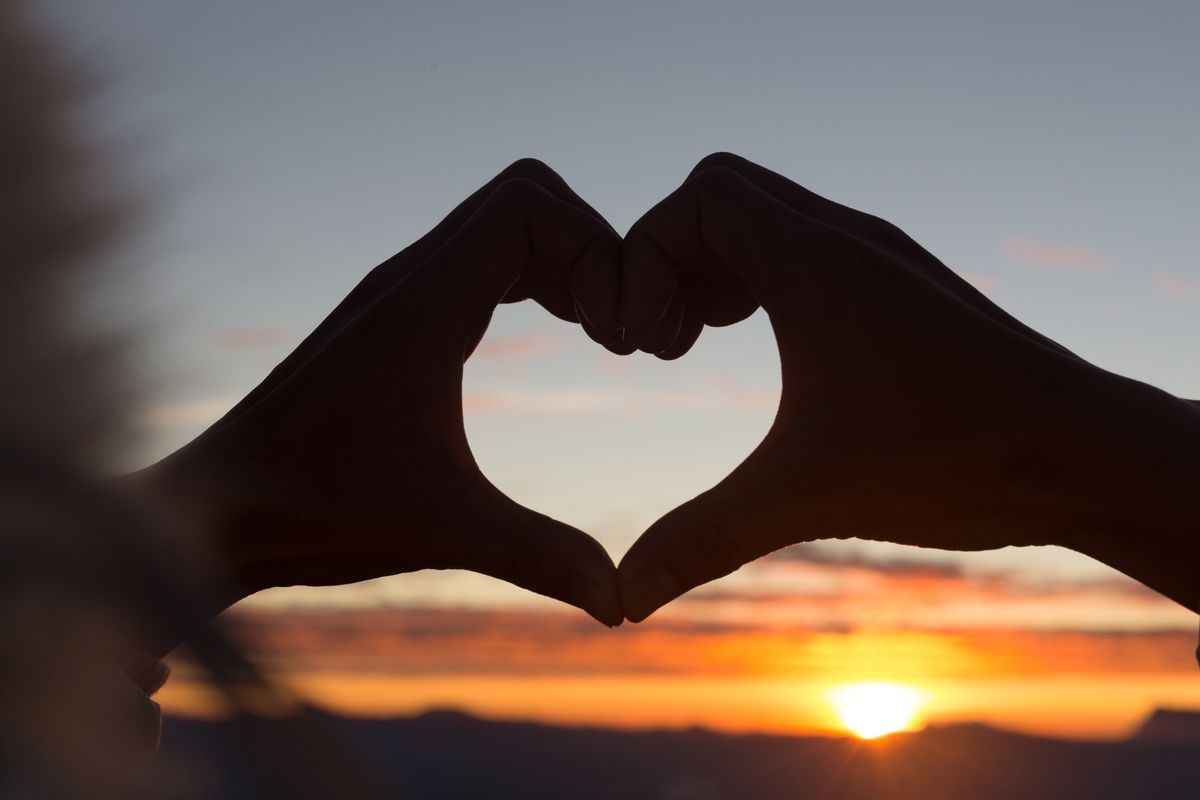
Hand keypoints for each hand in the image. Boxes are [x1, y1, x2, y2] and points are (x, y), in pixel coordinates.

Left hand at [141, 160, 624, 628]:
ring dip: (561, 262)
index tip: (616, 335)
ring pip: (501, 223)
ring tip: (599, 332)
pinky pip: (479, 259)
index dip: (592, 249)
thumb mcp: (443, 531)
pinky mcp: (395, 316)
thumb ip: (540, 555)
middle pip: (525, 196)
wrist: (218, 508)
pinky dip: (530, 278)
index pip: (528, 203)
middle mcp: (408, 279)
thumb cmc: (313, 510)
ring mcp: (399, 292)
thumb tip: (620, 600)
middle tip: (618, 330)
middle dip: (588, 248)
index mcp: (422, 305)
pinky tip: (553, 333)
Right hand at [617, 153, 1199, 620]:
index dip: (646, 259)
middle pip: (721, 194)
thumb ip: (701, 537)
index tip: (645, 346)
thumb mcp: (807, 497)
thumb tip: (625, 596)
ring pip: (764, 216)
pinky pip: (802, 245)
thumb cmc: (957, 459)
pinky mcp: (895, 286)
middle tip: (665, 345)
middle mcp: (847, 239)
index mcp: (816, 262)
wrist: (1087, 454)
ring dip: (714, 268)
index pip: (700, 197)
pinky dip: (758, 279)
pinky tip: (759, 343)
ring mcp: (876, 257)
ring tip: (697, 343)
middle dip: (670, 261)